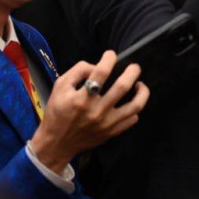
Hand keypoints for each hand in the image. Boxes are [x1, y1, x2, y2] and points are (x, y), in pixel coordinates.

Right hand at [29, 51, 148, 172]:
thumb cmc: (57, 112)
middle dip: (132, 72)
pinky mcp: (111, 133)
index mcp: (81, 98)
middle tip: (134, 66)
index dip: (109, 58)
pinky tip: (131, 102)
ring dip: (142, 92)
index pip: (101, 72)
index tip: (111, 55)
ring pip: (135, 105)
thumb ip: (78, 71)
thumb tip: (96, 65)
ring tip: (140, 84)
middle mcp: (96, 111)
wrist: (56, 144)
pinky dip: (135, 109)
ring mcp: (106, 124)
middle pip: (123, 86)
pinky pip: (132, 120)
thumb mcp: (60, 87)